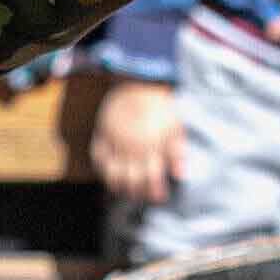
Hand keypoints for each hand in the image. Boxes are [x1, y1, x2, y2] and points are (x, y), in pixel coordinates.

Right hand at [89, 78, 182, 203]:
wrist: (136, 82)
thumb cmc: (160, 105)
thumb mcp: (175, 125)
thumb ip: (177, 151)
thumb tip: (180, 175)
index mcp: (150, 145)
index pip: (152, 177)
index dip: (155, 191)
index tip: (160, 197)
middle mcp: (130, 147)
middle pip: (132, 180)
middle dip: (140, 192)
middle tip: (145, 196)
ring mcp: (114, 142)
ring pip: (112, 174)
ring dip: (120, 187)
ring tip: (128, 191)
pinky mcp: (101, 136)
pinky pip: (98, 159)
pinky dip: (103, 170)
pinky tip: (111, 177)